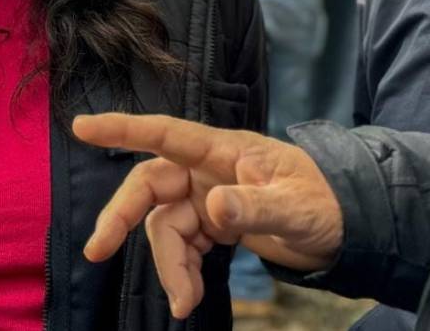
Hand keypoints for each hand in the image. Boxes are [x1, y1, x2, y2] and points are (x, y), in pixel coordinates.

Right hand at [72, 113, 342, 318]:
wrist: (347, 228)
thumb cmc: (324, 203)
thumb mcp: (294, 209)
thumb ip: (253, 208)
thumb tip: (213, 210)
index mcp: (224, 151)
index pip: (167, 134)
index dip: (124, 129)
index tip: (82, 127)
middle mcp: (208, 170)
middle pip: (151, 186)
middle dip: (123, 217)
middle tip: (98, 251)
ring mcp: (208, 197)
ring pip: (164, 226)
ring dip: (167, 264)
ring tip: (184, 303)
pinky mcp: (214, 225)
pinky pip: (182, 246)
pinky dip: (181, 272)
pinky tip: (189, 297)